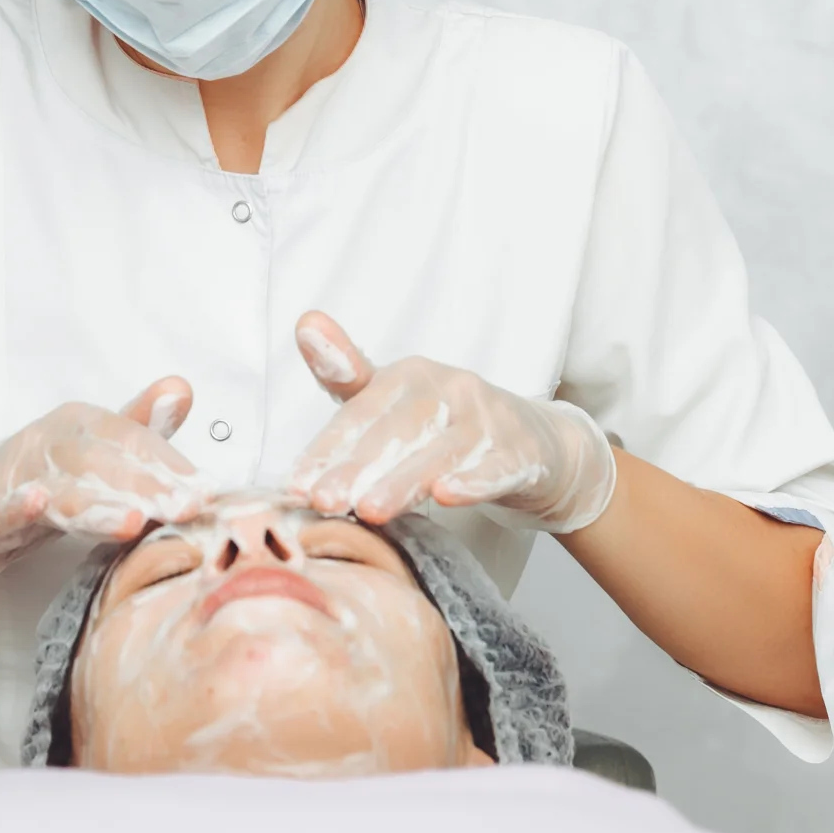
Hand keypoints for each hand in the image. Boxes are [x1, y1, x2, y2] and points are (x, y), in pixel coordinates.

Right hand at [0, 378, 211, 588]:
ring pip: (62, 491)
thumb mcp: (95, 450)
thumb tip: (181, 387)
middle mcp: (50, 441)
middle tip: (186, 508)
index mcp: (81, 424)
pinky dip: (18, 506)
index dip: (171, 463)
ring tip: (132, 522)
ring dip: (97, 505)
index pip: (132, 438)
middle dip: (148, 487)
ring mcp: (17, 475)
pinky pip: (4, 508)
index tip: (208, 489)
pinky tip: (36, 504)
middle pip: (103, 463)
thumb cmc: (44, 477)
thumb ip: (140, 424)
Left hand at [288, 313, 615, 530]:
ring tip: (370, 509)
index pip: (360, 413)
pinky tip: (447, 496)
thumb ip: (346, 374)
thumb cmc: (448, 425)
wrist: (537, 446)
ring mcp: (488, 417)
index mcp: (410, 375)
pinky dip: (472, 481)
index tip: (296, 483)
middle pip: (397, 431)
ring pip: (440, 452)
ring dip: (403, 481)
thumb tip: (305, 323)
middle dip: (357, 468)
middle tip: (323, 501)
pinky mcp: (523, 450)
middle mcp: (449, 387)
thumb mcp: (394, 402)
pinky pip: (496, 467)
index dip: (327, 448)